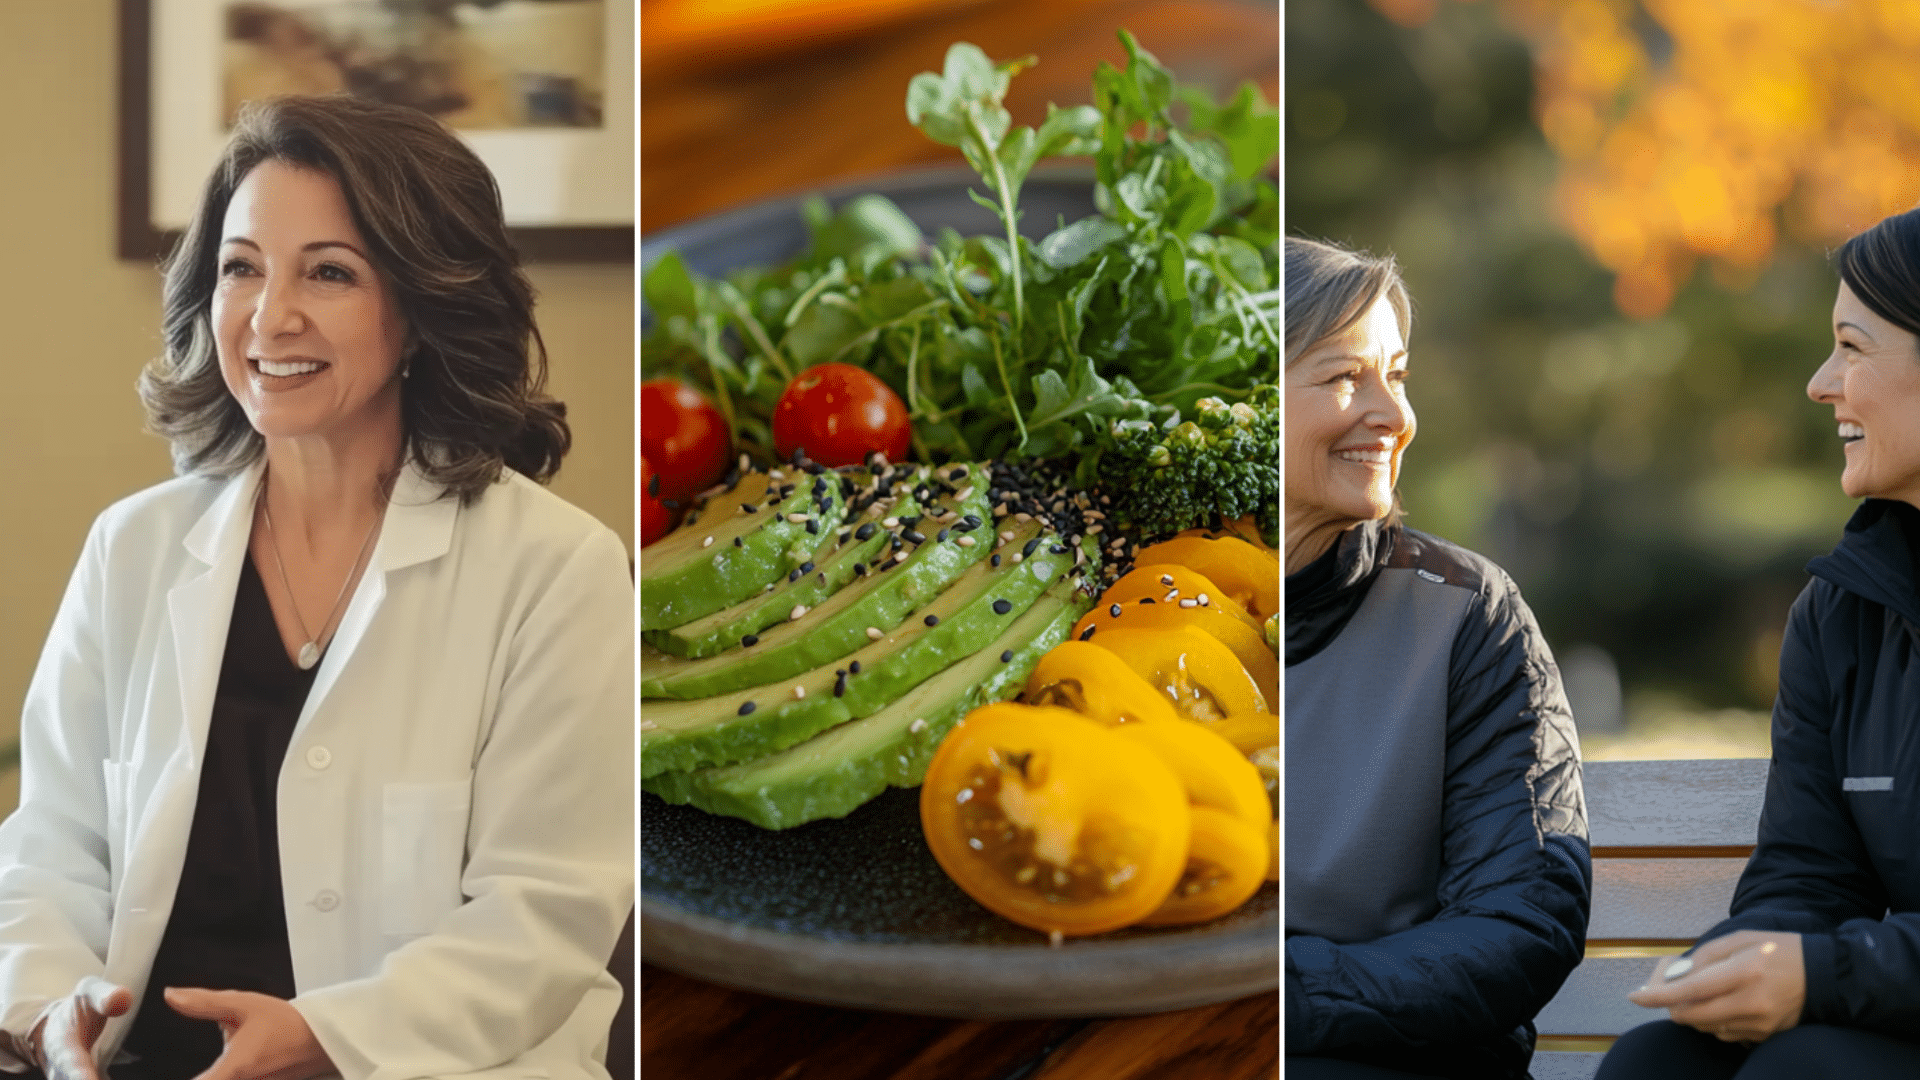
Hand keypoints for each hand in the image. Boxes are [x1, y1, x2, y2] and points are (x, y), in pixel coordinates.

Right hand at [11, 976, 132, 1079]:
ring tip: (125, 1079)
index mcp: (64, 1049)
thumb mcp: (88, 993)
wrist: (53, 1028)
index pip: (73, 1067)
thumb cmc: (75, 1009)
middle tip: (108, 1078)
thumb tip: (124, 1000)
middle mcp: (63, 1074)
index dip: (82, 1076)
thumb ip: (104, 995)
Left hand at [164, 989, 335, 1079]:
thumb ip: (204, 1003)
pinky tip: (230, 1062)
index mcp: (232, 1069)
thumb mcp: (244, 1005)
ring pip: (217, 1079)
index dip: (170, 1077)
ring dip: (211, 1072)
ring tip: (224, 1051)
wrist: (324, 1038)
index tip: (145, 1074)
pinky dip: (225, 1074)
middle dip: (197, 1072)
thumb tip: (170, 996)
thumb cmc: (286, 1023)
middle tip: (195, 1049)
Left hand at [1627, 931, 1805, 1043]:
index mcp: (1743, 972)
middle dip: (1671, 1005)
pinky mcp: (1763, 1035)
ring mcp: (1758, 1024)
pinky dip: (1713, 1019)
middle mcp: (1750, 1003)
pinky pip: (1724, 1033)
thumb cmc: (1778, 950)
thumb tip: (1675, 976)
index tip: (1636, 997)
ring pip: (1705, 1026)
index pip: (1689, 990)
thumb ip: (1704, 957)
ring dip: (1692, 1012)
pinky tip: (1723, 1002)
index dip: (1657, 995)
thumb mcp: (1739, 940)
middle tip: (1669, 989)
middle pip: (1691, 1015)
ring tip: (1701, 991)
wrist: (1824, 975)